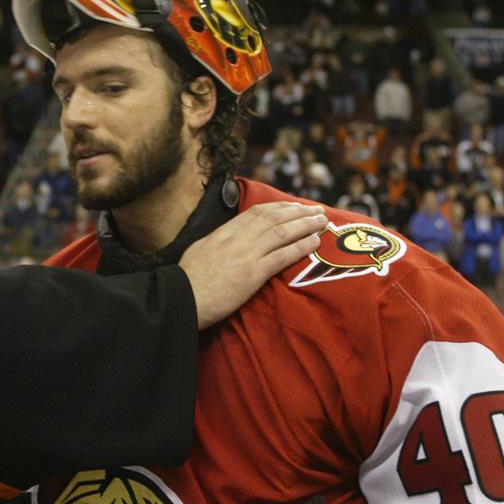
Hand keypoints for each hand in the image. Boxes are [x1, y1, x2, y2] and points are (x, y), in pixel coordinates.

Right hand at [180, 202, 324, 328]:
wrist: (181, 297)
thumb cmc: (187, 280)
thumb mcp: (199, 250)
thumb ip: (217, 242)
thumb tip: (226, 240)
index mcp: (223, 232)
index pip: (256, 213)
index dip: (279, 207)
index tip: (294, 205)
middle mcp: (237, 238)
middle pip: (274, 218)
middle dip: (298, 212)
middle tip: (317, 210)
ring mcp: (246, 254)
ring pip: (283, 233)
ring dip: (306, 225)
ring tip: (323, 222)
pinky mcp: (253, 273)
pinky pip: (283, 256)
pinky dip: (301, 247)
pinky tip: (314, 242)